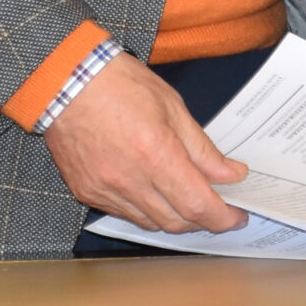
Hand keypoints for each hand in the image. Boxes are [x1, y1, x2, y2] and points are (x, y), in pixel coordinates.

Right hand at [44, 53, 247, 233]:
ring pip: (151, 223)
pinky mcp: (87, 193)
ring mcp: (105, 191)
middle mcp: (129, 181)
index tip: (237, 215)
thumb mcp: (173, 107)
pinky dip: (147, 211)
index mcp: (155, 154)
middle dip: (203, 220)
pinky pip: (125, 214)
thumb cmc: (121, 85)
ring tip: (189, 200)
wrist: (67, 82)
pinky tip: (156, 193)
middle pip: (176, 222)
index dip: (223, 217)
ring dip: (176, 218)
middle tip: (219, 208)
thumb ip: (203, 149)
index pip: (197, 205)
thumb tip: (230, 173)